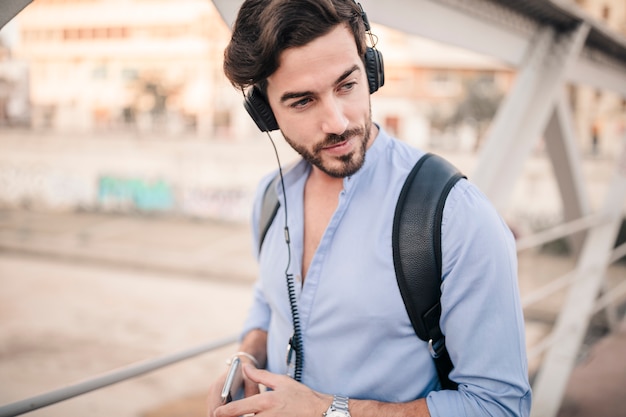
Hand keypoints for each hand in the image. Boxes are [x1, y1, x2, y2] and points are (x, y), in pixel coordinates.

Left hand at [213, 364, 329, 416]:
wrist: (320, 412)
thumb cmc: (301, 396)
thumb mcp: (282, 381)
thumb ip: (261, 375)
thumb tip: (245, 368)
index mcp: (267, 401)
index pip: (239, 408)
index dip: (225, 412)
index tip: (216, 413)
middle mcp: (268, 416)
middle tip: (222, 416)